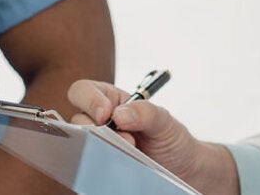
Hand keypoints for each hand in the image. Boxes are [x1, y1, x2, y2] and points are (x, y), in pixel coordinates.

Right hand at [67, 80, 238, 193]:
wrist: (182, 170)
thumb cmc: (172, 139)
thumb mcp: (165, 120)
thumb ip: (146, 112)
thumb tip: (119, 114)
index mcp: (110, 100)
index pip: (83, 90)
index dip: (89, 100)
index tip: (107, 114)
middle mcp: (99, 121)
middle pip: (76, 120)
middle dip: (96, 129)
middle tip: (126, 140)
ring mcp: (98, 144)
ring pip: (81, 145)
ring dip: (102, 149)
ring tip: (131, 153)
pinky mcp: (100, 164)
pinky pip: (89, 164)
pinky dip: (102, 165)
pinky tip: (121, 165)